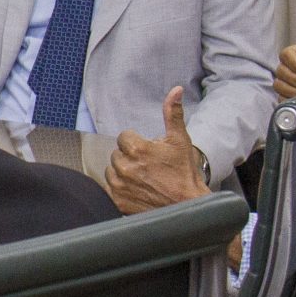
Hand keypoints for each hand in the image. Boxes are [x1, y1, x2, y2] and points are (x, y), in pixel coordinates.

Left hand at [106, 87, 210, 215]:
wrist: (187, 205)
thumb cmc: (184, 173)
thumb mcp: (180, 140)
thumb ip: (172, 114)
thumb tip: (175, 90)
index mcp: (136, 148)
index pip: (124, 137)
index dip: (138, 144)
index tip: (150, 153)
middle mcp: (124, 166)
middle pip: (117, 154)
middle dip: (130, 158)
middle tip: (149, 167)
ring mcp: (119, 185)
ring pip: (111, 170)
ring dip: (123, 172)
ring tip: (144, 179)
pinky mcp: (116, 201)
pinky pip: (108, 188)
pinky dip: (119, 189)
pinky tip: (136, 190)